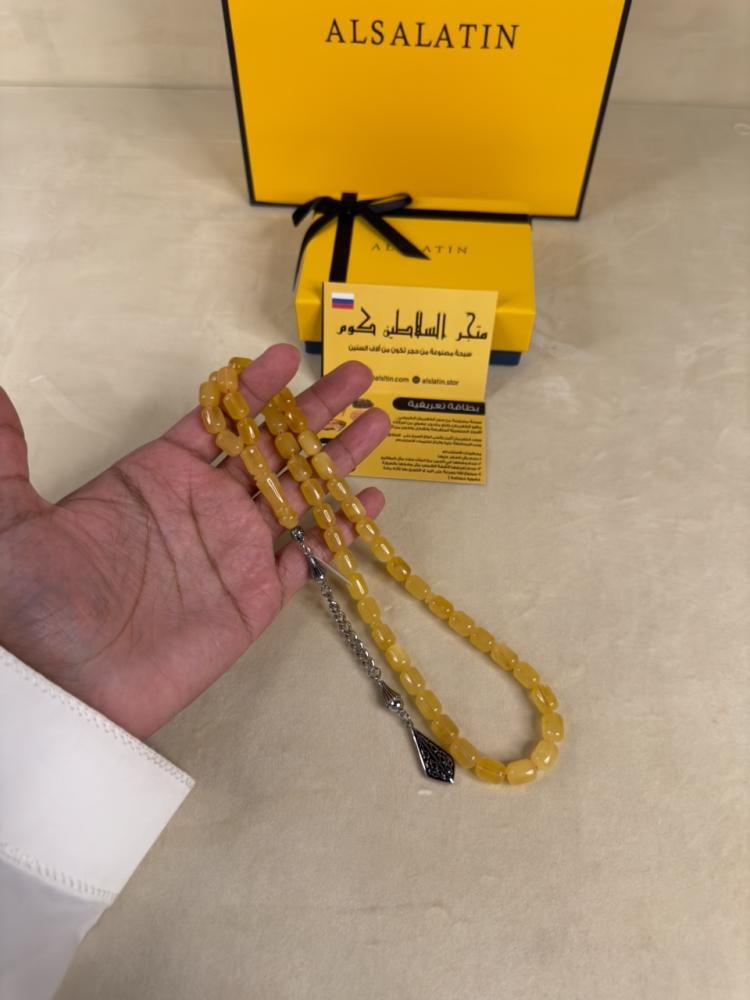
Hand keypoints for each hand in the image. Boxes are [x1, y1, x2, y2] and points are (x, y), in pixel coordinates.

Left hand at [0, 345, 388, 737]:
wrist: (61, 693)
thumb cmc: (32, 606)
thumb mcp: (7, 522)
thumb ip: (6, 453)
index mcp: (154, 478)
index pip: (215, 420)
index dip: (253, 389)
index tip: (285, 357)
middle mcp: (201, 508)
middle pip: (271, 448)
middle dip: (316, 410)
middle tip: (357, 374)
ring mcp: (232, 553)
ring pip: (299, 494)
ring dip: (338, 459)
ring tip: (378, 422)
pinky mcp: (253, 601)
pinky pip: (306, 558)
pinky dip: (339, 532)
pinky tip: (369, 503)